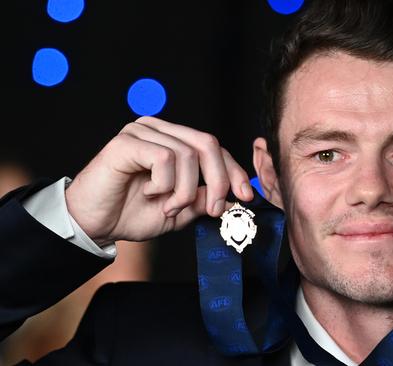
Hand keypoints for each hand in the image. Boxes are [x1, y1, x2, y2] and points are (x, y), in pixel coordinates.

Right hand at [64, 116, 253, 243]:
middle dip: (218, 180)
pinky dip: (164, 183)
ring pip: (188, 154)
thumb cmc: (131, 214)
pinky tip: (149, 193)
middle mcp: (159, 130)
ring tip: (168, 207)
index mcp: (173, 141)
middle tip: (213, 209)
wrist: (93, 224)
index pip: (214, 147)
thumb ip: (204, 200)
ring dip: (184, 191)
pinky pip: (164, 158)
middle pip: (207, 144)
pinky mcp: (126, 141)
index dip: (233, 171)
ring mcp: (142, 132)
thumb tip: (234, 197)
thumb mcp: (180, 211)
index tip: (246, 196)